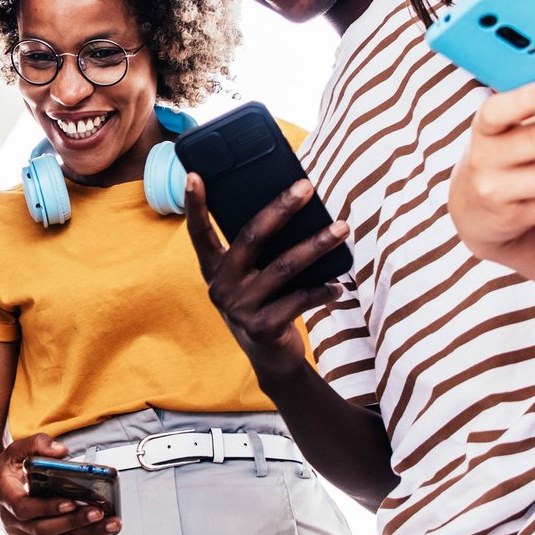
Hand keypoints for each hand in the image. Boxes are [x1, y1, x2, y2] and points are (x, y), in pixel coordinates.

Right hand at [0, 434, 119, 534]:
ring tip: (111, 524)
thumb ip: (36, 444)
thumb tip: (62, 451)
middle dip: (75, 522)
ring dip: (86, 534)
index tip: (71, 502)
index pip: (25, 509)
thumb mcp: (14, 451)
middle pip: (45, 529)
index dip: (48, 508)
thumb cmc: (4, 473)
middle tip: (100, 512)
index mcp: (4, 497)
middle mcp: (11, 524)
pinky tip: (102, 531)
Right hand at [182, 175, 346, 373]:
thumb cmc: (264, 304)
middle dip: (281, 209)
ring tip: (341, 228)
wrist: (271, 358)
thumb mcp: (251, 279)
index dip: (195, 205)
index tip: (194, 175)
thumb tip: (292, 206)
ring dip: (317, 245)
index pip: (200, 233)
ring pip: (284, 266)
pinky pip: (299, 299)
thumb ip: (259, 251)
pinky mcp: (263, 328)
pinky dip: (322, 289)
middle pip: (251, 238)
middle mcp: (222, 287)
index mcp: (214, 270)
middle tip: (306, 187)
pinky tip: (338, 284)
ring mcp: (240, 309)